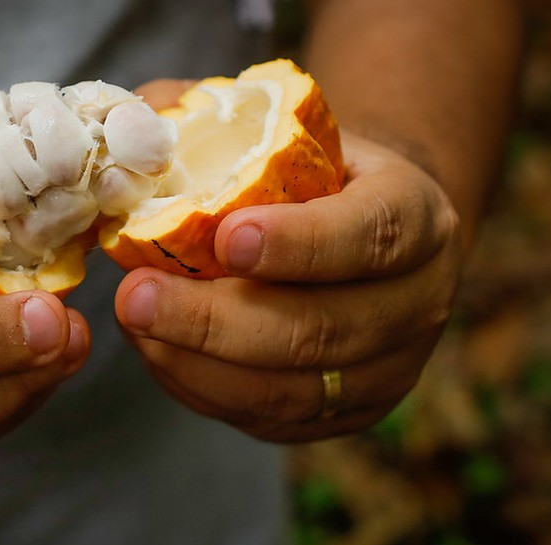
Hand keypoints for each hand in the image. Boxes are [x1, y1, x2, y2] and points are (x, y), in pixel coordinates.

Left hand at [115, 131, 461, 441]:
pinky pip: (269, 418)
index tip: (225, 239)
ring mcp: (388, 370)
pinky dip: (202, 388)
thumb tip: (133, 130)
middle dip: (216, 321)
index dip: (299, 244)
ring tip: (134, 322)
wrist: (366, 231)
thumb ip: (216, 120)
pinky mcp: (347, 413)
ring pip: (290, 389)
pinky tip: (158, 351)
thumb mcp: (291, 131)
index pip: (369, 236)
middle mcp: (417, 302)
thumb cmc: (315, 174)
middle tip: (136, 296)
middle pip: (321, 329)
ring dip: (197, 362)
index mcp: (417, 217)